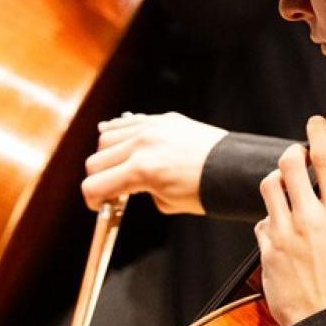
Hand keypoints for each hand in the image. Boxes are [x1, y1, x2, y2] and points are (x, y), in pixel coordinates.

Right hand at [82, 112, 225, 213]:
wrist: (233, 169)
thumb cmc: (206, 189)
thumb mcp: (168, 203)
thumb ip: (141, 193)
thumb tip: (128, 188)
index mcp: (142, 170)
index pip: (96, 185)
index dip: (92, 199)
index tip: (98, 205)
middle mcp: (142, 144)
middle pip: (96, 161)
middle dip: (98, 179)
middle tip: (110, 190)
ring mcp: (151, 128)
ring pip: (107, 138)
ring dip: (106, 156)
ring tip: (117, 167)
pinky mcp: (162, 120)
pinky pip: (128, 121)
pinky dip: (116, 131)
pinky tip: (113, 138)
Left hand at [255, 116, 325, 325]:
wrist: (322, 323)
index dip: (318, 134)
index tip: (315, 121)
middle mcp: (309, 218)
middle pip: (290, 164)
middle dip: (291, 154)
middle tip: (295, 156)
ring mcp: (284, 232)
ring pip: (269, 186)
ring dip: (276, 181)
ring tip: (284, 187)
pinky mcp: (266, 249)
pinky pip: (262, 222)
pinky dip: (270, 221)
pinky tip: (278, 230)